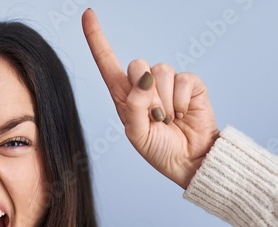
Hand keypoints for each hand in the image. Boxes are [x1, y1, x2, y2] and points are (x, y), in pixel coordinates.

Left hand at [82, 8, 218, 188]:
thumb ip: (134, 106)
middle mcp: (144, 85)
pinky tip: (185, 114)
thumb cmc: (160, 150)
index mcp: (125, 97)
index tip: (88, 14)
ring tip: (169, 119)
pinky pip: (183, 79)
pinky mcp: (190, 84)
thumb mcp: (137, 134)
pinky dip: (182, 101)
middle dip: (146, 92)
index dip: (97, 39)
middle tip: (155, 117)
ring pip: (160, 71)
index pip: (108, 63)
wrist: (190, 160)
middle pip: (137, 64)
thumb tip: (144, 77)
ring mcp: (167, 83)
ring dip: (165, 101)